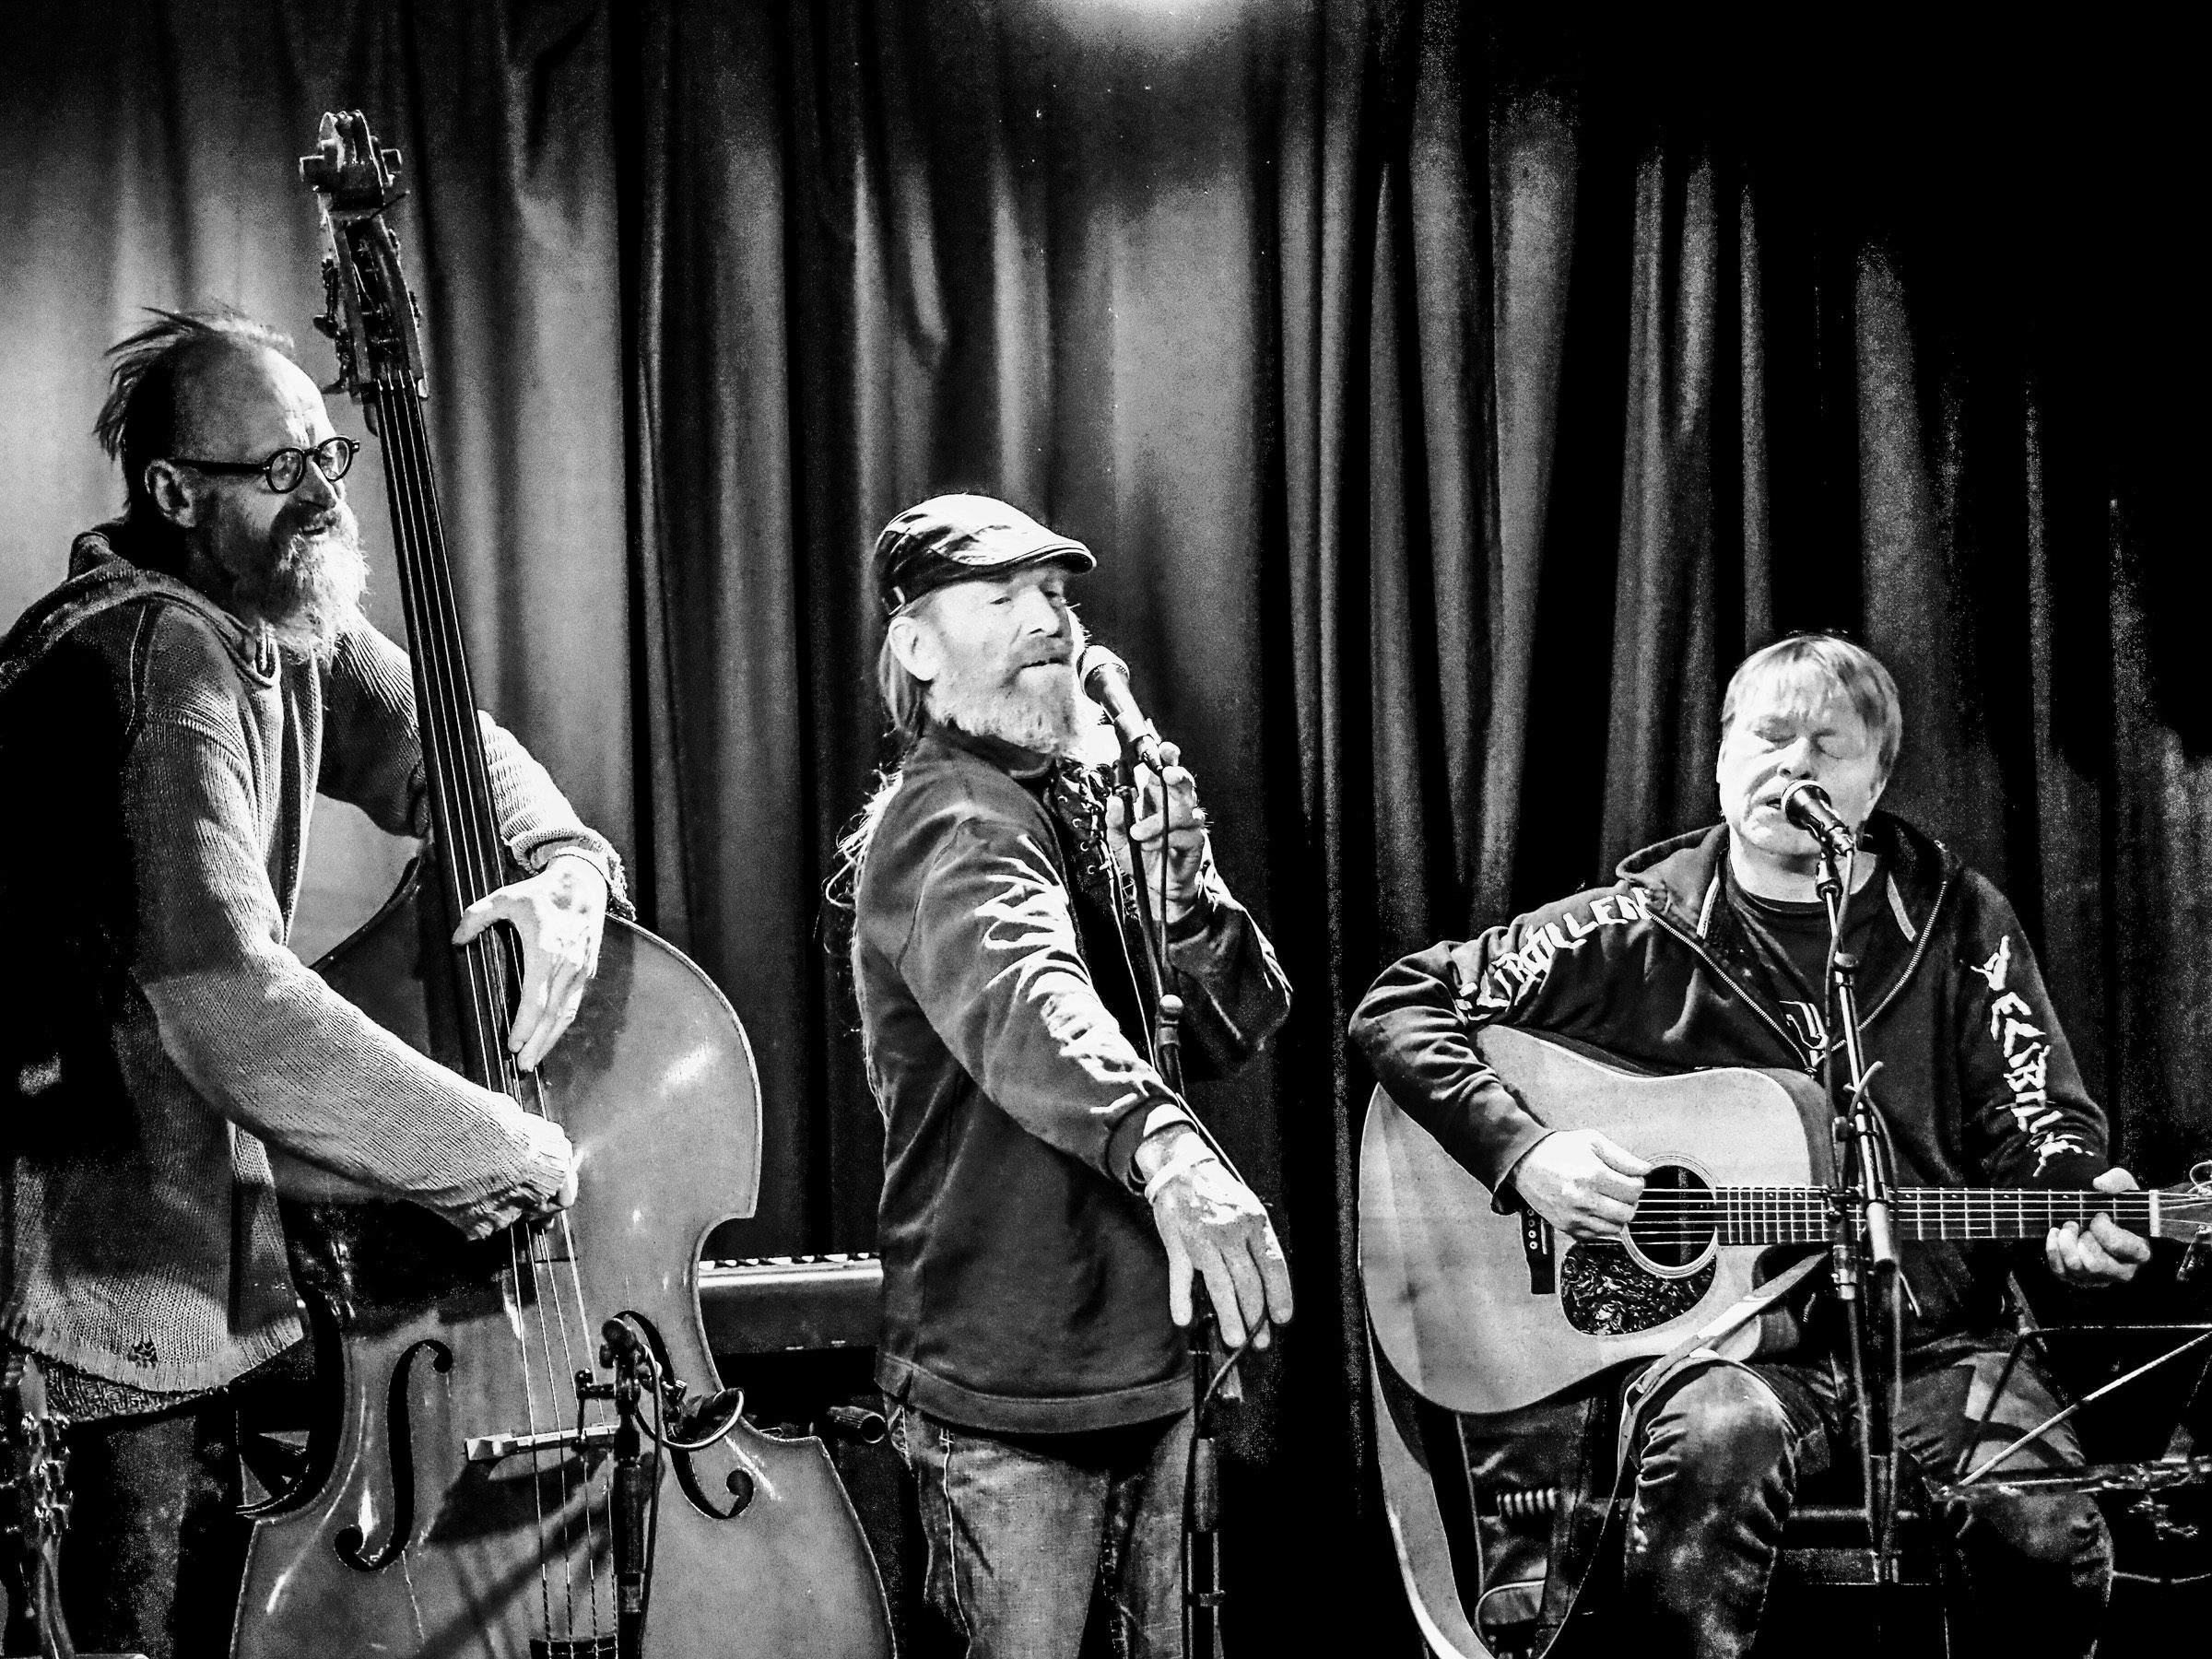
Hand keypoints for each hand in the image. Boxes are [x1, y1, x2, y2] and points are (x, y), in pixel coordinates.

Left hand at [453, 855, 608, 1072]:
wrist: (584, 883)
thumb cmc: (542, 892)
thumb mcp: (506, 897)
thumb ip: (477, 916)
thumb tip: (456, 939)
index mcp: (546, 951)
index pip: (537, 1000)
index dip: (525, 1026)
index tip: (512, 1044)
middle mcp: (568, 966)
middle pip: (554, 1015)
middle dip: (538, 1043)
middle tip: (521, 1065)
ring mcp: (581, 971)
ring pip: (567, 1013)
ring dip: (551, 1040)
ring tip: (533, 1059)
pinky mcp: (587, 971)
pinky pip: (574, 1003)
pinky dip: (561, 1024)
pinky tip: (549, 1035)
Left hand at [1105, 741, 1209, 922]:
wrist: (1153, 887)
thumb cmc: (1140, 856)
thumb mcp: (1117, 839)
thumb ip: (1114, 820)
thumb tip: (1114, 801)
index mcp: (1156, 797)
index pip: (1166, 769)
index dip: (1168, 757)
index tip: (1164, 748)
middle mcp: (1175, 806)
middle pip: (1184, 782)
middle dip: (1177, 774)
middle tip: (1166, 774)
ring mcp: (1188, 823)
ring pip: (1184, 810)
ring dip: (1158, 821)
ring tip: (1138, 834)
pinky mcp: (1195, 842)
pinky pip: (1186, 833)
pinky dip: (1166, 837)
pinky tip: (1150, 844)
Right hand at [1143, 1130, 1293, 1348]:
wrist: (1182, 1169)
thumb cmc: (1219, 1194)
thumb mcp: (1249, 1209)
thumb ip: (1258, 1244)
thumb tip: (1270, 1286)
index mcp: (1254, 1222)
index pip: (1272, 1264)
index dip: (1280, 1294)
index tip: (1282, 1318)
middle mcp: (1230, 1231)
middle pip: (1248, 1281)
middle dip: (1255, 1316)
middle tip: (1259, 1340)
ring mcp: (1202, 1238)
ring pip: (1220, 1284)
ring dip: (1229, 1316)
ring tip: (1235, 1340)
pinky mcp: (1178, 1242)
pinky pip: (1181, 1276)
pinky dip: (1181, 1299)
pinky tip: (1184, 1318)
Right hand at [1507, 1130, 1651, 1241]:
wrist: (1524, 1162)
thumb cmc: (1556, 1149)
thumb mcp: (1591, 1141)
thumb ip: (1622, 1156)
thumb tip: (1645, 1169)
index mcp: (1592, 1174)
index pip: (1634, 1190)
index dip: (1638, 1182)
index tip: (1630, 1178)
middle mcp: (1584, 1198)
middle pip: (1628, 1212)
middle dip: (1630, 1200)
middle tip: (1621, 1190)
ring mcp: (1574, 1216)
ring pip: (1616, 1227)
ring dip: (1618, 1214)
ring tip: (1608, 1200)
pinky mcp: (1567, 1227)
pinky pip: (1599, 1235)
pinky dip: (1603, 1225)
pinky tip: (1596, 1209)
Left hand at [2046, 1167, 2151, 1285]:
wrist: (2100, 1214)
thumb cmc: (2116, 1203)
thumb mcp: (2123, 1185)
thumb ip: (2116, 1181)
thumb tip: (2099, 1185)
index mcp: (2139, 1252)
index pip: (2117, 1246)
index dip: (2102, 1227)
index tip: (2099, 1215)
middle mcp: (2122, 1271)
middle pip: (2094, 1264)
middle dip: (2080, 1238)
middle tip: (2078, 1221)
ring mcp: (2100, 1278)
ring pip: (2076, 1268)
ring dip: (2065, 1242)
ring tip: (2068, 1225)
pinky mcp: (2079, 1278)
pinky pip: (2061, 1272)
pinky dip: (2053, 1250)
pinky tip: (2055, 1233)